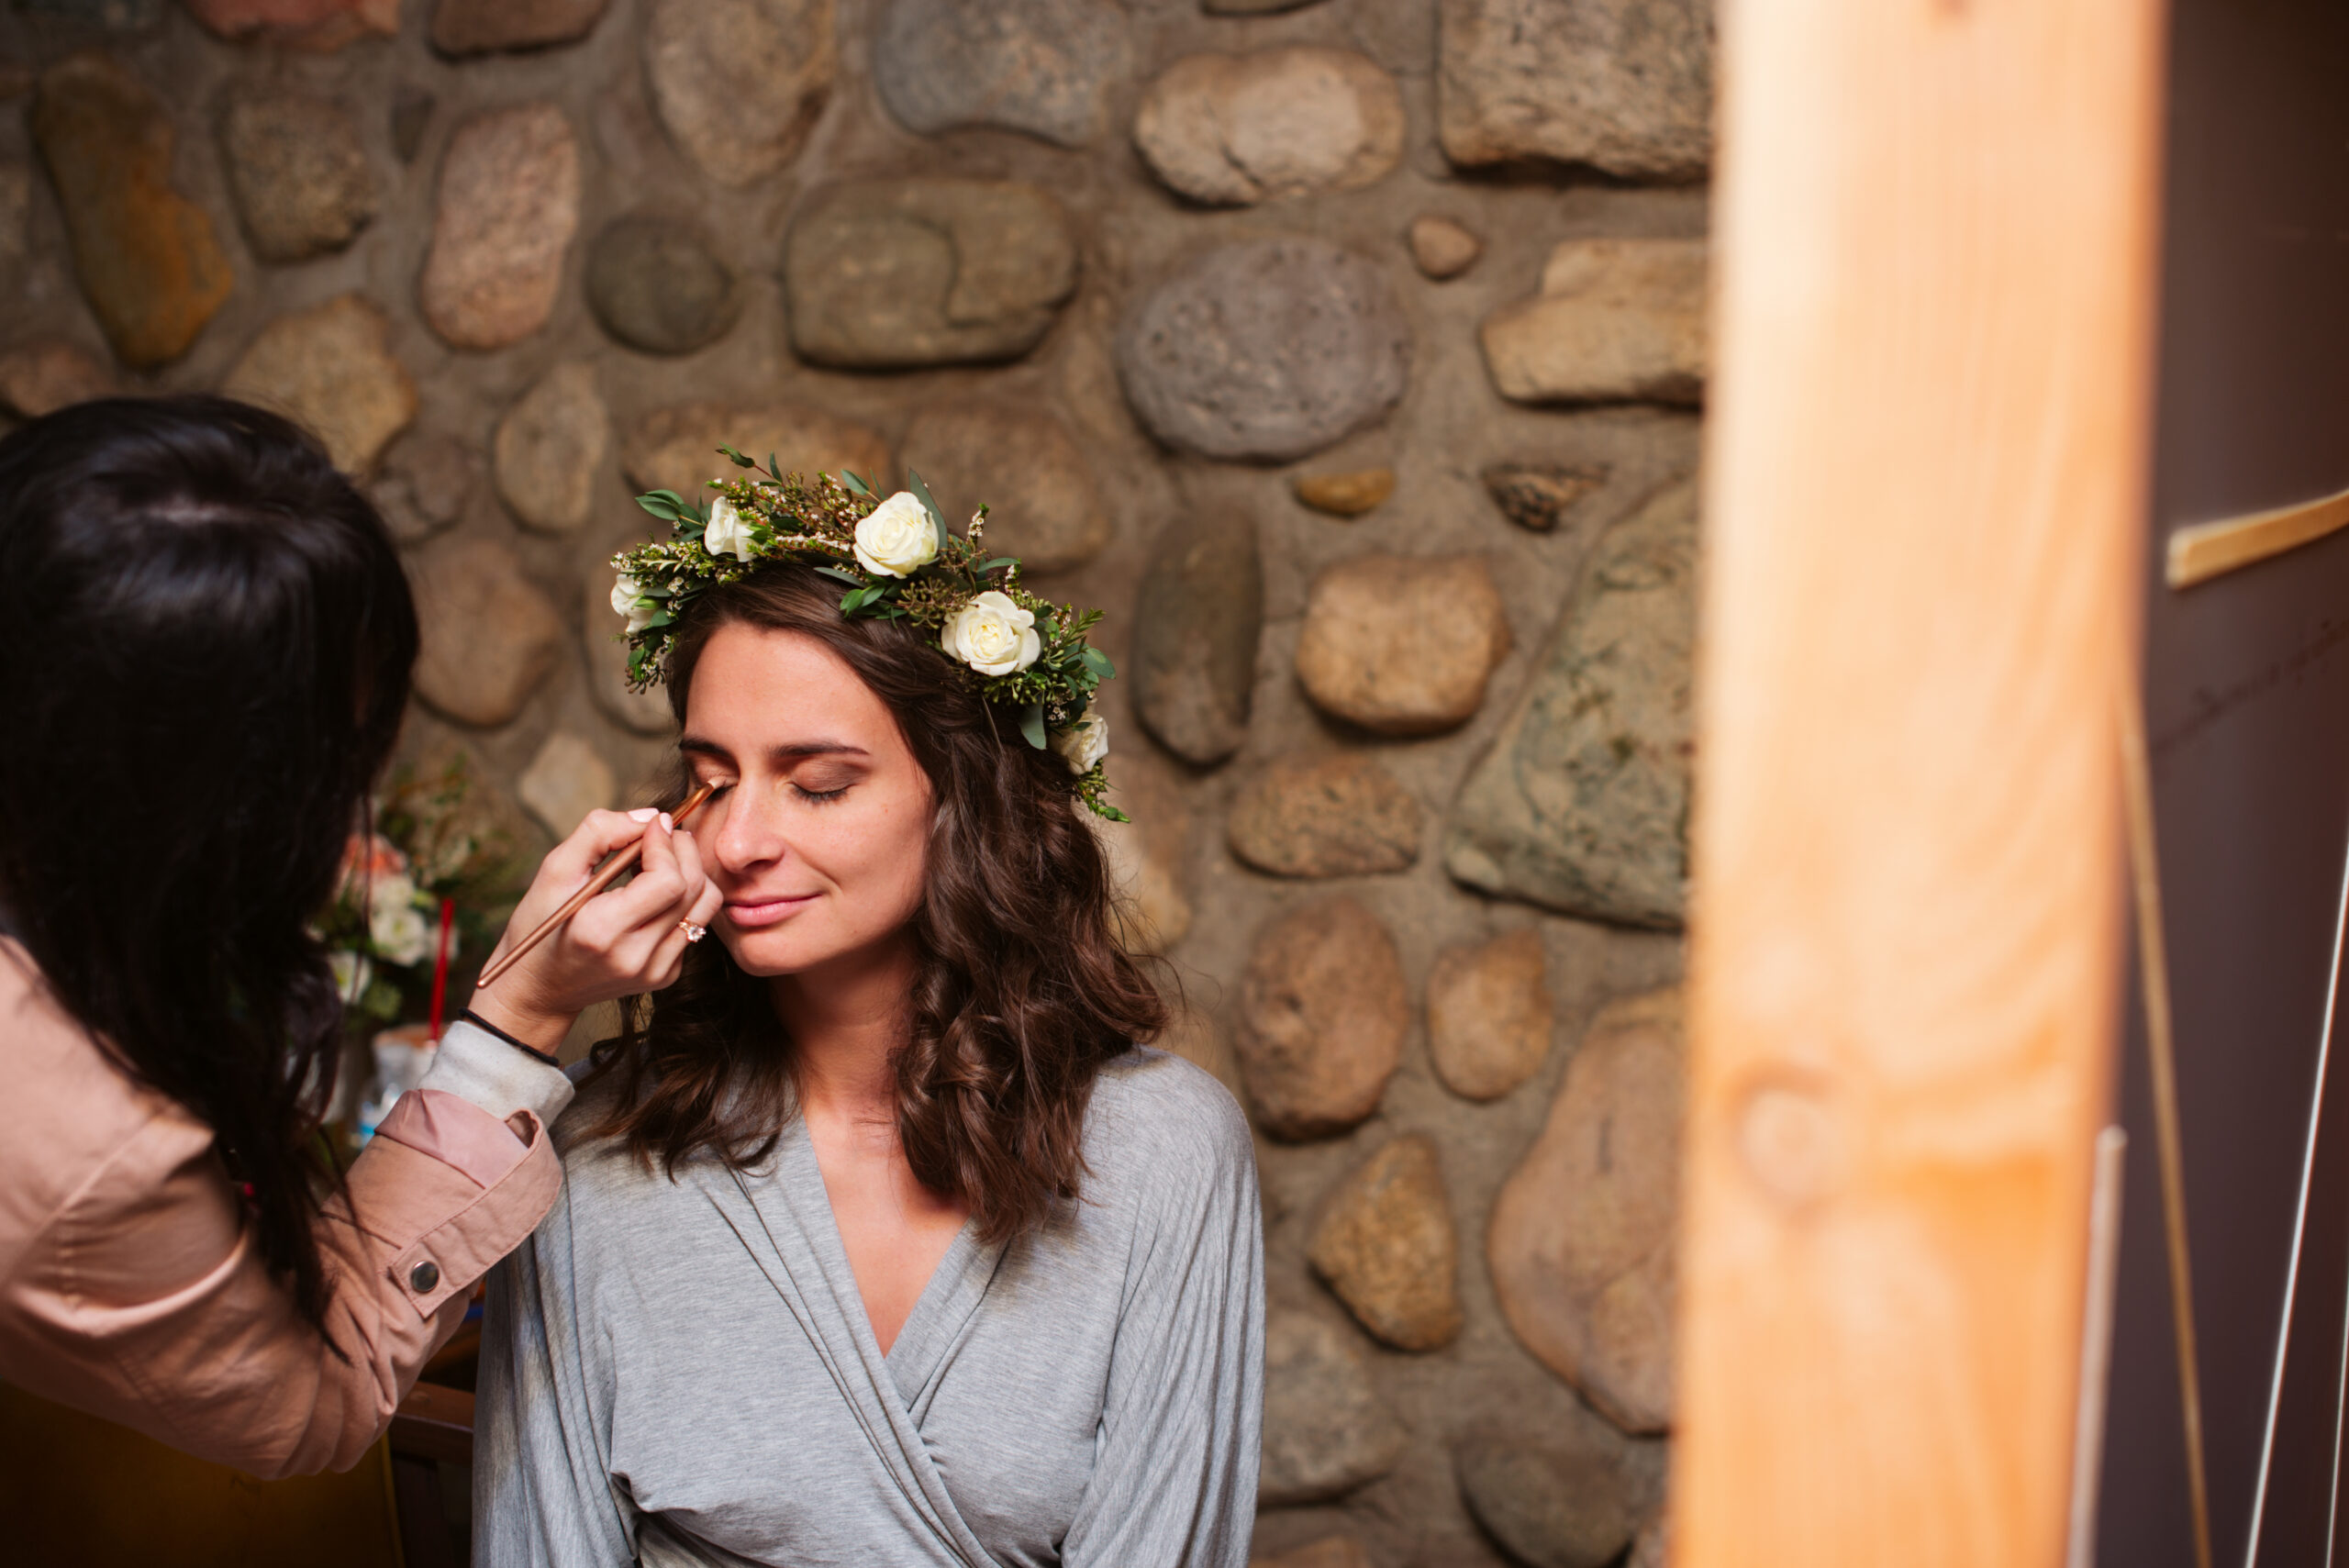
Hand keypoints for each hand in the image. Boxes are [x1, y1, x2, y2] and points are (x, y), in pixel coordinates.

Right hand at [467, 807, 722, 1054]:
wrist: (541, 987)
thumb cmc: (542, 923)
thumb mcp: (554, 872)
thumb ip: (599, 833)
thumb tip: (649, 816)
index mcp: (602, 932)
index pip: (667, 882)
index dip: (666, 844)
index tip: (653, 824)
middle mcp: (636, 957)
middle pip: (693, 889)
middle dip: (683, 850)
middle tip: (661, 834)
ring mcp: (656, 971)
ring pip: (705, 905)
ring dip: (691, 871)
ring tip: (660, 860)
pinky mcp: (666, 975)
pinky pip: (696, 924)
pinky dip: (684, 898)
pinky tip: (653, 892)